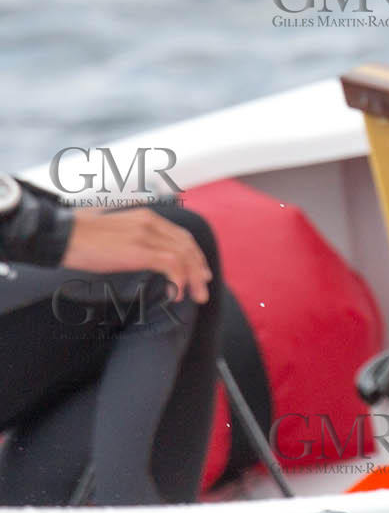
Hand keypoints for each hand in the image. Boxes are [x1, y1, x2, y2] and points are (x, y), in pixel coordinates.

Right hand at [59, 207, 211, 303]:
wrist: (59, 234)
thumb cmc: (77, 233)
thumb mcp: (111, 227)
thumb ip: (129, 231)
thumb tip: (134, 245)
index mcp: (145, 216)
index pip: (180, 235)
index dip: (193, 254)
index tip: (200, 270)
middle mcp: (150, 222)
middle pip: (186, 246)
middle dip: (199, 268)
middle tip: (204, 287)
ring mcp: (145, 235)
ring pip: (183, 256)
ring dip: (193, 278)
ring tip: (196, 296)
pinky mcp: (138, 250)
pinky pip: (170, 264)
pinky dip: (179, 280)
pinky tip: (176, 293)